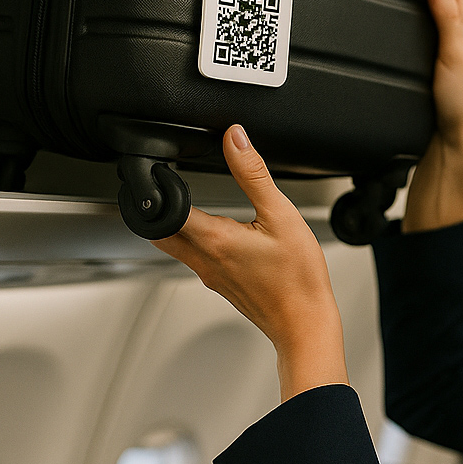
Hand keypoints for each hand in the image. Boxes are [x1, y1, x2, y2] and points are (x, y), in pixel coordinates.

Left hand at [153, 126, 348, 402]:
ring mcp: (210, 276)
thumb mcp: (281, 214)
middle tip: (165, 185)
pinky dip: (196, 240)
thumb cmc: (298, 279)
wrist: (305, 324)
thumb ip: (253, 173)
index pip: (165, 210)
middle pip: (160, 232)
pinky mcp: (221, 284)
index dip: (158, 186)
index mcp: (213, 239)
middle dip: (158, 208)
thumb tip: (235, 139)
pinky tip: (220, 233)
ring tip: (189, 203)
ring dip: (176, 224)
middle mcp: (204, 260)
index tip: (162, 170)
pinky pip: (195, 258)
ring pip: (176, 246)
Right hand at [402, 0, 462, 231]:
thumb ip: (446, 15)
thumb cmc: (456, 110)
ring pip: (423, 12)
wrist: (446, 149)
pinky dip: (402, 21)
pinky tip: (387, 24)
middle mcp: (453, 36)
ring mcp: (437, 51)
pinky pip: (412, 33)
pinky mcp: (423, 68)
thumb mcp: (452, 55)